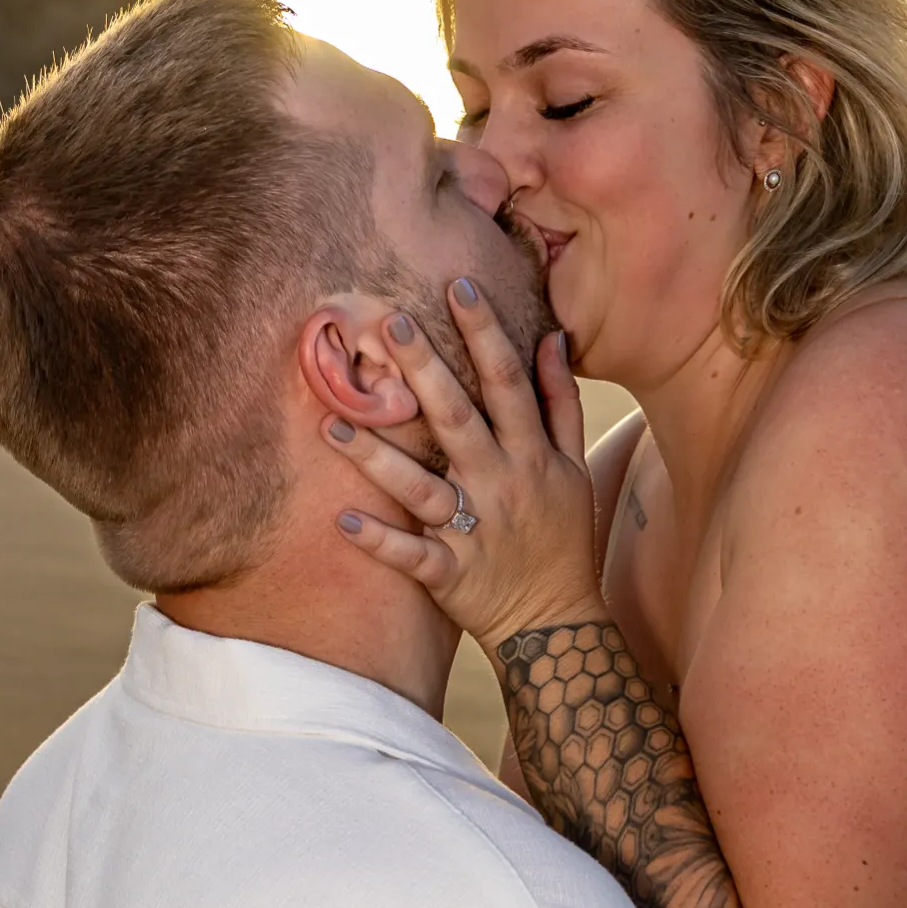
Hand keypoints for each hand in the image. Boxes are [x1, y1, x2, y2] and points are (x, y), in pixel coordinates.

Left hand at [325, 279, 605, 652]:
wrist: (556, 623)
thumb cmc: (561, 537)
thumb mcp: (574, 468)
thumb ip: (561, 403)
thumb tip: (549, 338)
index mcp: (531, 457)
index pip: (508, 384)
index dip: (486, 333)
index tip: (458, 284)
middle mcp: (501, 488)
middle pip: (460, 422)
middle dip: (427, 372)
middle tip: (389, 324)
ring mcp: (473, 533)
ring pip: (421, 489)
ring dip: (376, 457)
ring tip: (332, 424)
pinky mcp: (449, 575)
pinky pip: (410, 556)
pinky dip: (379, 541)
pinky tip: (342, 521)